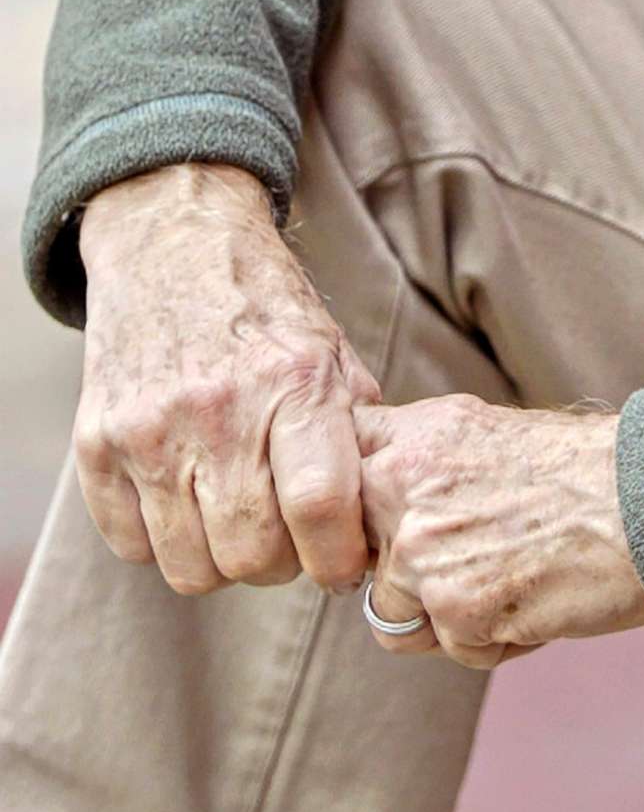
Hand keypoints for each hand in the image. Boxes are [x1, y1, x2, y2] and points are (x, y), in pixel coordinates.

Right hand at [75, 162, 379, 594]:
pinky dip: (162, 540)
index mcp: (293, 382)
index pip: (318, 506)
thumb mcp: (331, 351)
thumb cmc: (263, 308)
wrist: (172, 245)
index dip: (336, 558)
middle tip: (287, 535)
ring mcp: (148, 430)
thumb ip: (357, 432)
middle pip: (252, 554)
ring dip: (220, 559)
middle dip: (281, 563)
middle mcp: (218, 408)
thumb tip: (381, 519)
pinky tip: (185, 499)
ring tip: (235, 517)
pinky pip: (132, 547)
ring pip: (190, 567)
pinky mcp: (95, 445)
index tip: (341, 565)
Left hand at [355, 394, 643, 671]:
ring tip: (519, 574)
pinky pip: (455, 651)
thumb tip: (366, 505)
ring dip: (451, 616)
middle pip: (358, 566)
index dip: (347, 519)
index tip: (374, 531)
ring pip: (398, 618)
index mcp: (409, 437)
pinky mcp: (457, 610)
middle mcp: (400, 487)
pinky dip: (497, 640)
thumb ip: (417, 466)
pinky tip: (540, 598)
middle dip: (406, 577)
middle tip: (479, 554)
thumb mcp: (483, 433)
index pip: (327, 484)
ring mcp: (422, 552)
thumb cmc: (584, 470)